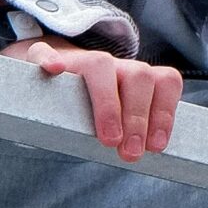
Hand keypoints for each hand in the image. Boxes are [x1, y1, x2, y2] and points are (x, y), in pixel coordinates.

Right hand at [13, 37, 182, 161]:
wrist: (50, 70)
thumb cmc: (87, 104)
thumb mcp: (116, 116)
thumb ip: (134, 132)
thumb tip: (143, 155)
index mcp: (134, 79)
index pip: (164, 82)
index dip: (165, 113)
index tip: (156, 145)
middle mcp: (112, 66)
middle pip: (138, 76)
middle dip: (138, 117)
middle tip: (131, 152)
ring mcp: (78, 60)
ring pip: (99, 64)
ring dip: (107, 102)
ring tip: (108, 138)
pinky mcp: (42, 57)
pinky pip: (45, 52)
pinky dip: (50, 60)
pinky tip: (54, 71)